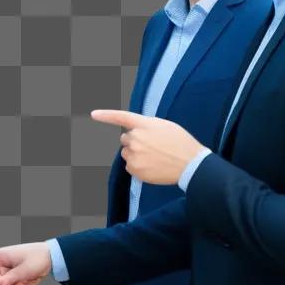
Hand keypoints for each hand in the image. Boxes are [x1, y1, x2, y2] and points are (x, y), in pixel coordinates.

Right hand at [0, 242, 51, 284]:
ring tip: (26, 280)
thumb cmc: (37, 258)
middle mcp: (0, 265)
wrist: (51, 259)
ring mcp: (5, 273)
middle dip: (1, 283)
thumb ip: (8, 280)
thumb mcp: (23, 270)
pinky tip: (28, 282)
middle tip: (12, 279)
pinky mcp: (12, 280)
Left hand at [90, 110, 204, 185]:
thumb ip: (146, 126)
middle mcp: (135, 138)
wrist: (190, 164)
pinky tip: (153, 166)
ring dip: (135, 154)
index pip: (120, 117)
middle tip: (151, 146)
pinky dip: (138, 166)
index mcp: (144, 124)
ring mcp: (134, 154)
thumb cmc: (181, 143)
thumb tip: (135, 131)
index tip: (93, 114)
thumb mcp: (165, 126)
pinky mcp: (134, 169)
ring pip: (126, 153)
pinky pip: (130, 166)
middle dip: (134, 141)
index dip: (106, 115)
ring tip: (154, 157)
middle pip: (125, 138)